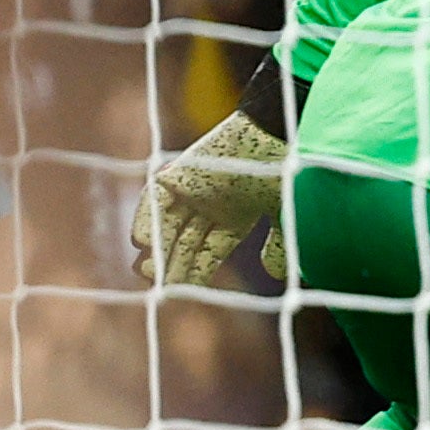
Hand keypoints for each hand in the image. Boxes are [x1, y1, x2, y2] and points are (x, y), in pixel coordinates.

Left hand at [133, 111, 288, 286]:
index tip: (185, 296)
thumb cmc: (286, 172)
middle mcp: (211, 206)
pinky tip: (142, 242)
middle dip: (173, 266)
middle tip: (159, 287)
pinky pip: (156, 200)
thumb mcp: (285, 215)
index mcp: (235, 217)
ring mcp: (193, 190)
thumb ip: (278, 246)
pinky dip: (147, 219)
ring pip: (169, 225)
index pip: (210, 252)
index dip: (197, 273)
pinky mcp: (179, 173)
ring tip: (148, 272)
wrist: (275, 133)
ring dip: (158, 248)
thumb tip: (276, 276)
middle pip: (185, 243)